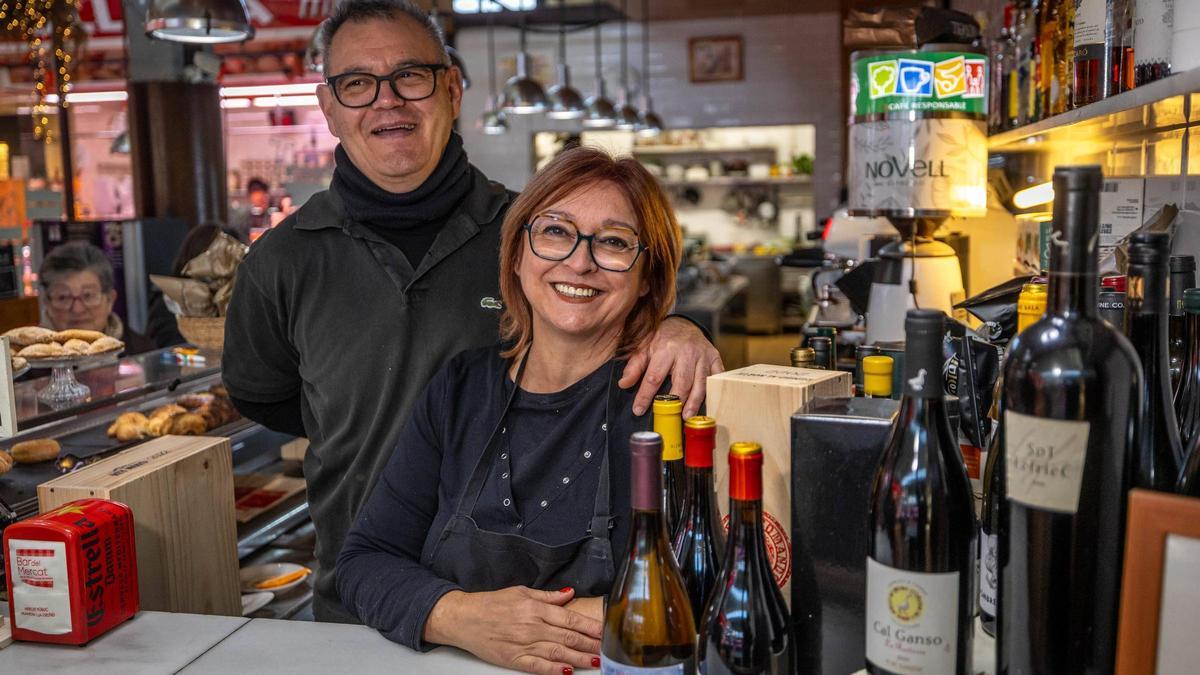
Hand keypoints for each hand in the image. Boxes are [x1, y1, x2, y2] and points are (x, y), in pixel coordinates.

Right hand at [424, 586, 602, 673]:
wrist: (464, 618)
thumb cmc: (491, 604)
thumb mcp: (521, 592)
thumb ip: (547, 596)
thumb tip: (569, 594)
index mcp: (535, 609)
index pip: (570, 620)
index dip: (590, 627)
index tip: (605, 631)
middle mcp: (532, 627)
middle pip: (568, 638)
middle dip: (590, 644)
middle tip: (608, 649)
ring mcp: (523, 645)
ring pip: (558, 654)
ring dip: (579, 658)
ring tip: (595, 661)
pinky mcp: (514, 660)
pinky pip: (538, 666)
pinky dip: (554, 670)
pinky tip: (568, 671)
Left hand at [620, 316, 723, 417]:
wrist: (684, 324)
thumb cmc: (661, 338)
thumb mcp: (644, 347)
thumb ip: (634, 366)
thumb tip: (623, 384)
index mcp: (666, 347)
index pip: (654, 377)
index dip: (645, 395)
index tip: (638, 410)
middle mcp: (687, 351)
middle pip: (681, 381)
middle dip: (675, 400)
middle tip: (668, 416)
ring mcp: (703, 355)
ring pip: (700, 382)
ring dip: (694, 401)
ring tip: (686, 416)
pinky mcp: (715, 358)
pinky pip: (715, 378)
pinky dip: (712, 392)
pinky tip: (706, 405)